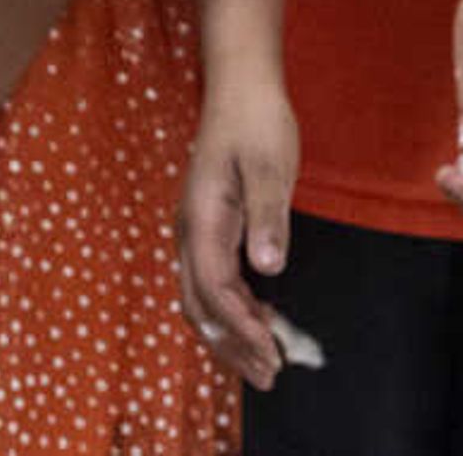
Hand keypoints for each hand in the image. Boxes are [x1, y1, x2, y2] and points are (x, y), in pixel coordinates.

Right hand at [177, 71, 298, 390]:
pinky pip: (210, 279)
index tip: (272, 354)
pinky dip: (232, 308)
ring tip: (264, 359)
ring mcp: (194, 227)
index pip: (215, 290)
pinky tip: (259, 317)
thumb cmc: (257, 121)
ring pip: (199, 295)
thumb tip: (267, 269)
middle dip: (230, 345)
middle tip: (268, 376)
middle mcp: (189, 228)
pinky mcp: (207, 224)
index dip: (242, 328)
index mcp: (202, 218)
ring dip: (229, 332)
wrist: (240, 85)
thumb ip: (269, 217)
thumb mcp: (272, 166)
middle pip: (198, 304)